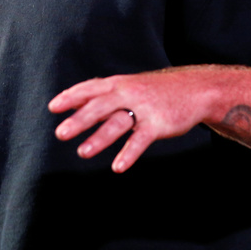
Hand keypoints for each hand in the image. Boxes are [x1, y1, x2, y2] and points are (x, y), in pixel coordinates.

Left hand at [48, 62, 250, 170]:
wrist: (197, 89)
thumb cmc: (156, 89)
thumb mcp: (129, 85)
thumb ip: (103, 94)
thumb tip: (72, 104)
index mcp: (119, 82)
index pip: (90, 88)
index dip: (71, 97)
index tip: (53, 108)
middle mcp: (129, 92)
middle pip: (99, 106)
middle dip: (79, 120)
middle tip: (60, 134)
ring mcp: (144, 107)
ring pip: (117, 123)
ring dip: (99, 139)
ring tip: (82, 153)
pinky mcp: (159, 124)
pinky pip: (140, 140)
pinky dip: (128, 154)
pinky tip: (117, 167)